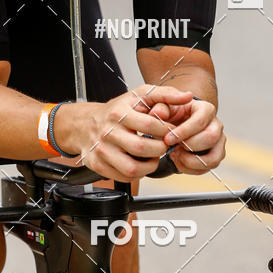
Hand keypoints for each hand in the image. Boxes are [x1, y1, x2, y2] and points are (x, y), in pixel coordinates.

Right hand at [77, 85, 192, 181]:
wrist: (85, 123)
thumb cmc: (117, 110)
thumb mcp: (139, 95)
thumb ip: (165, 94)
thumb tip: (187, 96)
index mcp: (119, 113)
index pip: (150, 125)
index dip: (166, 131)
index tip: (170, 132)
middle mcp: (108, 131)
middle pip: (142, 149)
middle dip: (159, 150)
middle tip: (162, 146)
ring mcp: (102, 150)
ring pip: (132, 169)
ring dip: (149, 166)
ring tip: (151, 157)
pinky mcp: (97, 164)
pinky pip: (123, 177)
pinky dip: (136, 174)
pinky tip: (138, 162)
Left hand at [160, 97, 225, 174]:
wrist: (175, 125)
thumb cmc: (172, 114)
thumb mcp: (164, 107)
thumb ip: (160, 107)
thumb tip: (158, 113)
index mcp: (205, 109)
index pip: (200, 120)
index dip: (184, 132)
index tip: (167, 139)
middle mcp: (216, 125)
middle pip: (211, 138)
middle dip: (189, 146)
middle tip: (172, 148)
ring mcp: (219, 141)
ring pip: (213, 157)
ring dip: (191, 162)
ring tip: (175, 156)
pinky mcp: (216, 155)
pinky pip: (208, 168)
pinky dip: (191, 169)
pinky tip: (178, 161)